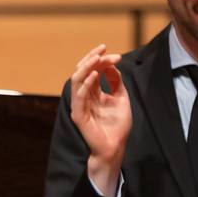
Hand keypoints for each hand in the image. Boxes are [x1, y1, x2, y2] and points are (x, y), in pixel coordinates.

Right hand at [68, 45, 130, 189]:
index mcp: (92, 93)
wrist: (115, 147)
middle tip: (104, 49)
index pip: (92, 70)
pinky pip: (78, 96)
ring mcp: (80, 105)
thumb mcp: (121, 98)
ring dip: (86, 66)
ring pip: (76, 80)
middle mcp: (84, 97)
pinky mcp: (78, 115)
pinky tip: (95, 75)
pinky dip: (85, 84)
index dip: (101, 60)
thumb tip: (112, 65)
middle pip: (82, 71)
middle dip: (92, 58)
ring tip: (98, 58)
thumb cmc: (117, 126)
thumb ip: (116, 82)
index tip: (116, 55)